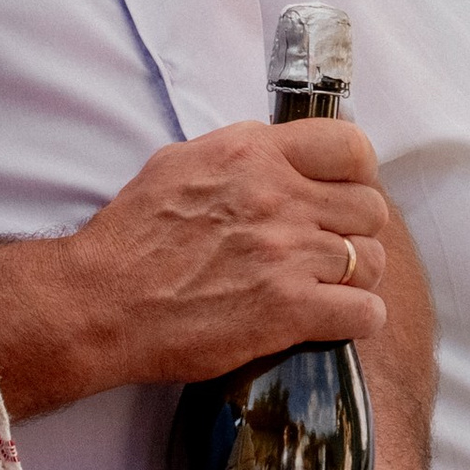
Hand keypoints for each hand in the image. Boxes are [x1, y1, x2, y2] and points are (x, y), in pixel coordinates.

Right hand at [0, 120, 388, 418]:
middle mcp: (278, 195)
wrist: (98, 303)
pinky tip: (332, 322)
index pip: (351, 147)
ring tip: (328, 289)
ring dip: (357, 277)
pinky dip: (357, 319)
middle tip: (331, 252)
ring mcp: (287, 252)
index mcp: (254, 152)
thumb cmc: (129, 238)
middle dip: (356, 231)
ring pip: (372, 259)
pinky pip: (365, 311)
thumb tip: (278, 157)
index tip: (340, 196)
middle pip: (370, 207)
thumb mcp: (180, 164)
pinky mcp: (288, 309)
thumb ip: (240, 156)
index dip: (356, 176)